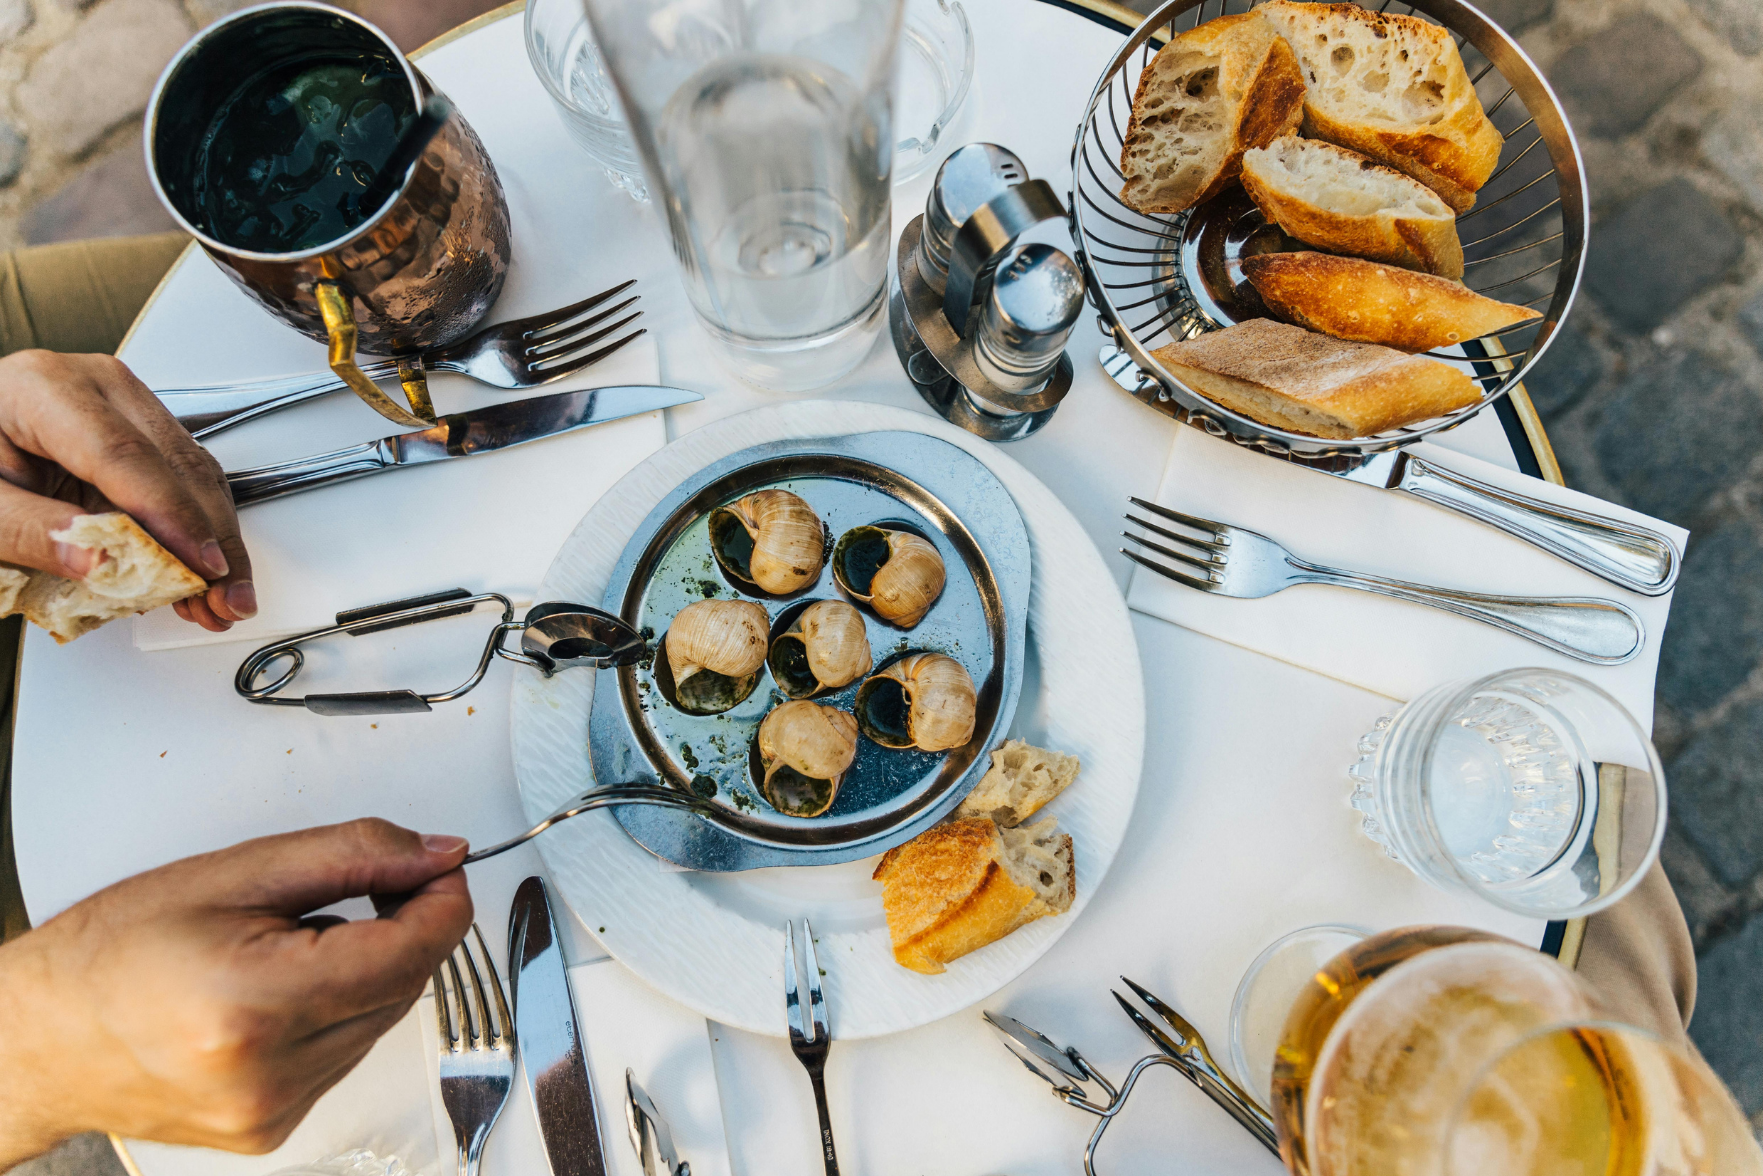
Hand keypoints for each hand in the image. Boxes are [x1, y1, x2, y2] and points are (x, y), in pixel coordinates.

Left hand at [0, 350, 253, 631]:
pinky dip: (197, 535)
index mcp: (46, 389)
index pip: (123, 454)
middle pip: (177, 464)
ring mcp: (127, 410)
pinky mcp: (141, 439)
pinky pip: (184, 486)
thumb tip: (97, 562)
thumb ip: (29, 530)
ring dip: (214, 543)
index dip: (168, 515)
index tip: (197, 566)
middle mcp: (99, 389)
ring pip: (195, 477)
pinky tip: (201, 576)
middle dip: (209, 540)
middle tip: (224, 598)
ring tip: (219, 600)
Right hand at [0, 819, 471, 1164]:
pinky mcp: (272, 1130)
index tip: (439, 868)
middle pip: (405, 985)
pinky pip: (346, 1056)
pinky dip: (335, 1014)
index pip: (413, 952)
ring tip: (285, 947)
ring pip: (381, 1022)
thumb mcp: (236, 872)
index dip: (442, 899)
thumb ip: (352, 854)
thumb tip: (437, 854)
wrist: (38, 1036)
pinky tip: (277, 993)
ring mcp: (271, 1111)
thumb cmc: (112, 953)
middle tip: (355, 889)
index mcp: (257, 1003)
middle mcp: (269, 1073)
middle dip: (399, 928)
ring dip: (364, 973)